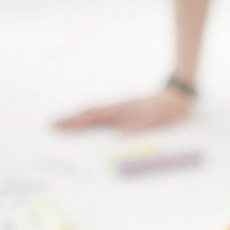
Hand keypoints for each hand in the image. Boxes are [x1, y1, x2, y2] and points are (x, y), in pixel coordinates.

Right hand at [53, 89, 192, 133]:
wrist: (178, 96)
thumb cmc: (169, 110)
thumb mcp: (158, 119)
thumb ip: (140, 125)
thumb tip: (119, 133)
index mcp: (123, 110)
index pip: (93, 115)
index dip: (76, 121)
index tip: (61, 127)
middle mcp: (118, 107)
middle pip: (89, 113)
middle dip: (70, 120)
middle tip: (51, 127)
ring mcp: (120, 108)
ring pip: (93, 113)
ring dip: (77, 118)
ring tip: (62, 125)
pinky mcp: (124, 110)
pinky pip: (102, 115)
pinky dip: (89, 119)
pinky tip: (85, 123)